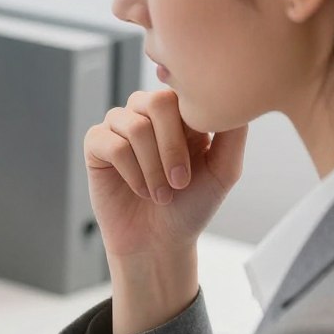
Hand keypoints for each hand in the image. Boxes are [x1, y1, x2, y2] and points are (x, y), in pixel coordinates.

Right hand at [85, 89, 246, 260]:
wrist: (158, 241)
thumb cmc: (191, 205)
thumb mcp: (224, 169)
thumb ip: (233, 132)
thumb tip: (237, 96)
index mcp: (179, 111)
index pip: (185, 92)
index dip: (192, 127)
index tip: (198, 164)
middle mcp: (147, 111)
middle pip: (157, 102)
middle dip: (172, 147)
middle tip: (180, 182)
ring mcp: (119, 125)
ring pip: (135, 127)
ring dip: (152, 167)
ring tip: (161, 194)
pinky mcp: (96, 144)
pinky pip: (112, 145)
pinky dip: (131, 173)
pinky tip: (141, 190)